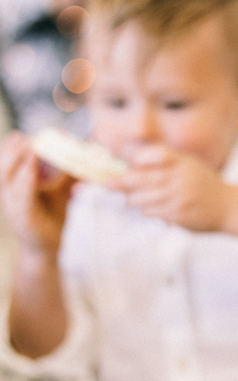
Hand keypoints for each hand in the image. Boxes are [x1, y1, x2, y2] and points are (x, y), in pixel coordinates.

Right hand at [0, 132, 72, 256]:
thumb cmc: (53, 215)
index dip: (15, 146)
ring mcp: (14, 206)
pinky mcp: (22, 219)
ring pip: (9, 181)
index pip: (10, 160)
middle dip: (12, 151)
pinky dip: (25, 185)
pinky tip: (31, 175)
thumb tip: (87, 153)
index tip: (26, 134)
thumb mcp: (62, 190)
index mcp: (17, 183)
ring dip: (18, 164)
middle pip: (4, 167)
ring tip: (29, 150)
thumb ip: (68, 173)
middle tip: (24, 137)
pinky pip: (21, 200)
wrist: (49, 246)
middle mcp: (11, 193)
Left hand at [112, 144, 229, 230]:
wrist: (229, 207)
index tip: (130, 161)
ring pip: (144, 198)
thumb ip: (167, 161)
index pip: (157, 155)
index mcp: (183, 163)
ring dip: (133, 199)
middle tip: (108, 184)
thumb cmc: (203, 184)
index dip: (140, 157)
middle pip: (144, 178)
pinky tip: (150, 208)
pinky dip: (148, 210)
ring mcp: (180, 198)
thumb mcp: (190, 165)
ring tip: (130, 199)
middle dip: (122, 181)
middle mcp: (181, 179)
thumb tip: (132, 163)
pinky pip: (154, 212)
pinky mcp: (179, 215)